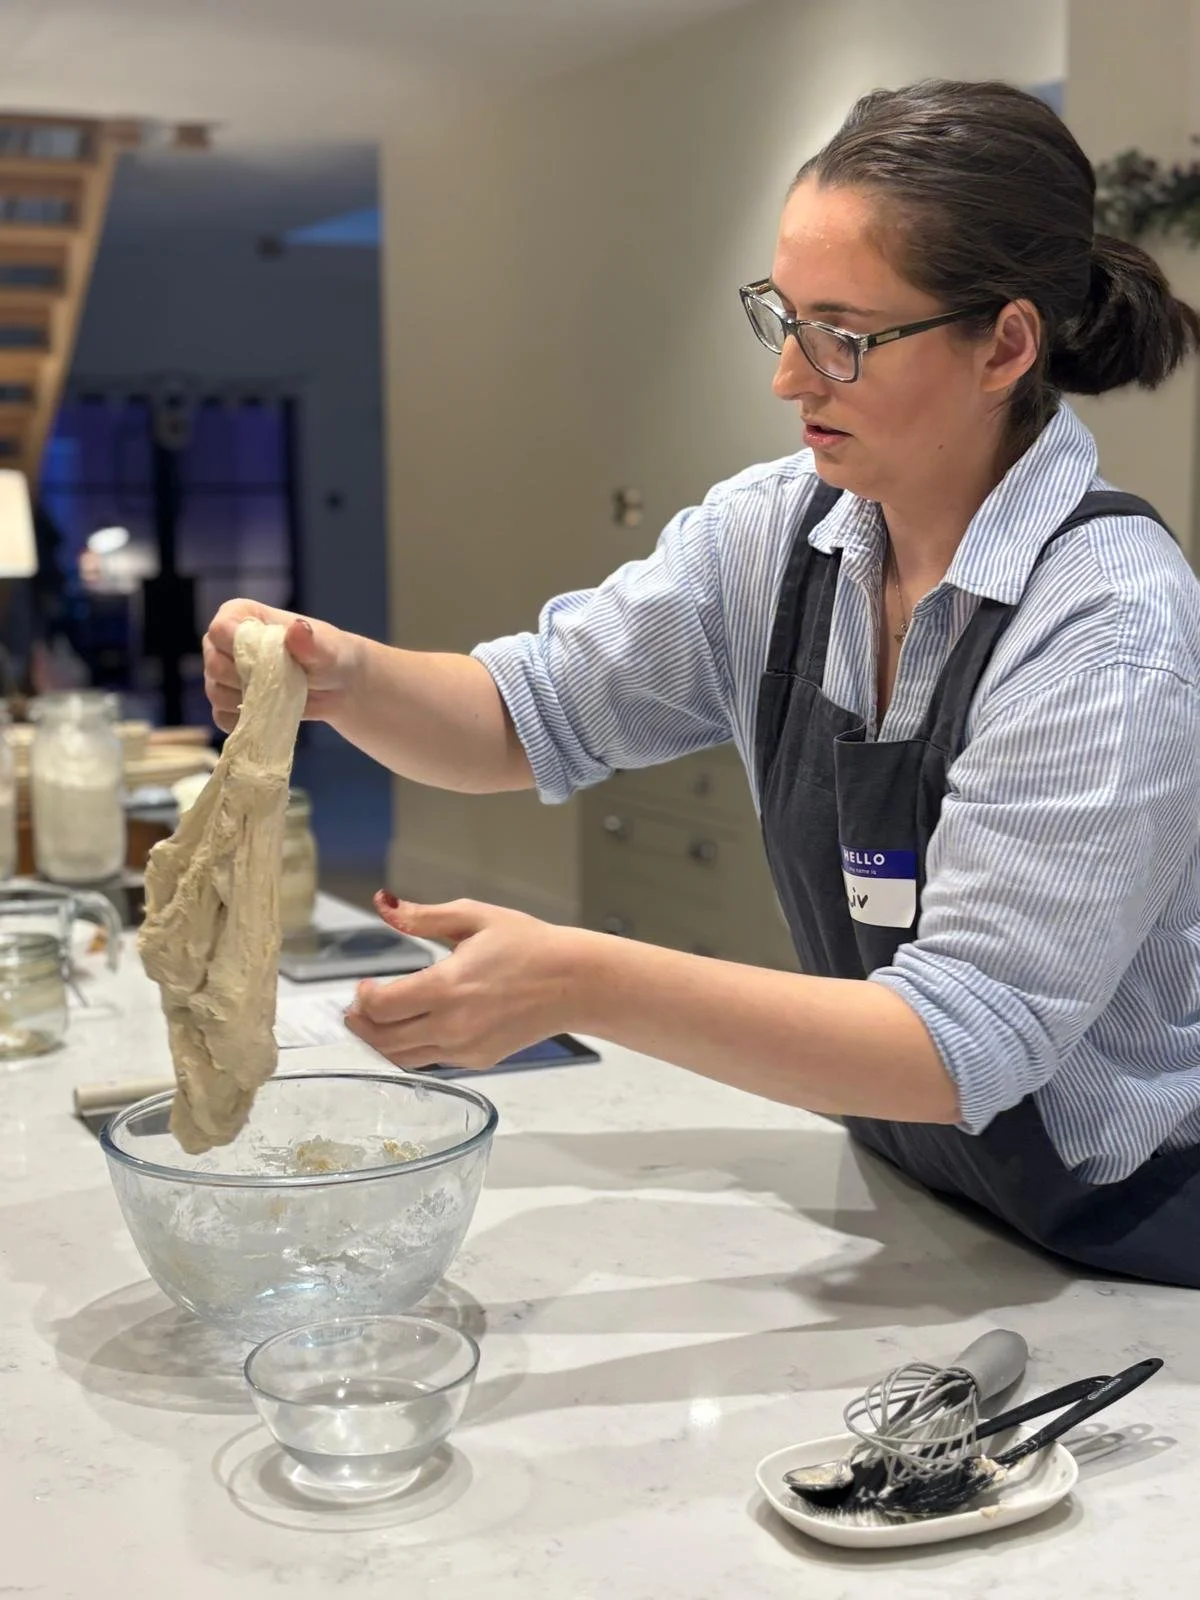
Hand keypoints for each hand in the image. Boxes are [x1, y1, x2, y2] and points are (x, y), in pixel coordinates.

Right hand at [202, 599, 364, 732]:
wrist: (335, 687)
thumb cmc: (328, 657)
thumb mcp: (325, 650)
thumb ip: (310, 642)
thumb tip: (298, 629)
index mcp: (241, 616)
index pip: (220, 630)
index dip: (238, 649)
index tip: (267, 662)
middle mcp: (223, 642)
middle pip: (214, 665)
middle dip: (246, 680)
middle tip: (280, 683)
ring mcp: (222, 675)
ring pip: (216, 694)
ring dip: (249, 701)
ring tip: (280, 696)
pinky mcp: (226, 703)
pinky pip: (223, 717)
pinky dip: (245, 721)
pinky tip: (269, 714)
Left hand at [344, 893, 593, 1069]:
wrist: (573, 982)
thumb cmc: (531, 947)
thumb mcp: (475, 917)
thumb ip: (424, 916)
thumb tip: (385, 905)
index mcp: (448, 987)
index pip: (381, 1007)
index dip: (363, 998)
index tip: (363, 986)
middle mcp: (453, 1025)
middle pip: (383, 1039)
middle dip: (361, 1025)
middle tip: (355, 1010)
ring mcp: (465, 1048)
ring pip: (403, 1058)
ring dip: (381, 1042)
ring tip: (375, 1023)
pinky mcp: (478, 1060)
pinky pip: (431, 1061)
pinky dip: (413, 1049)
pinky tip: (412, 1029)